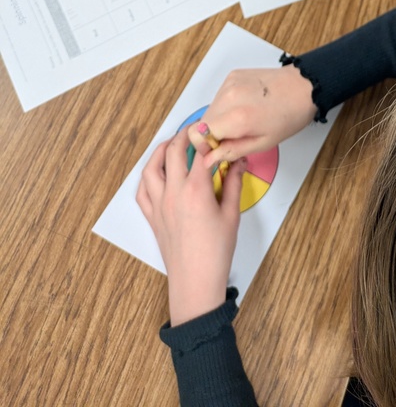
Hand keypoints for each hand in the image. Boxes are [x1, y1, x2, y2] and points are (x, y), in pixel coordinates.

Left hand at [137, 130, 246, 325]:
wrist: (195, 281)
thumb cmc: (216, 252)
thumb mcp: (231, 214)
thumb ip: (233, 183)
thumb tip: (238, 162)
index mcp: (196, 191)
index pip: (201, 153)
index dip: (209, 140)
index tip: (216, 134)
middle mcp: (174, 194)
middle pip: (173, 153)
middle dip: (183, 136)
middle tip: (193, 130)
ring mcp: (159, 205)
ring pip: (151, 169)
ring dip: (160, 151)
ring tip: (170, 144)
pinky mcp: (152, 217)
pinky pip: (142, 191)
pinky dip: (147, 177)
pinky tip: (155, 173)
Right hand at [187, 65, 315, 168]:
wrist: (304, 87)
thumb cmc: (289, 116)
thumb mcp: (263, 143)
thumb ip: (231, 151)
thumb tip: (209, 160)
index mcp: (237, 118)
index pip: (197, 133)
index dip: (204, 146)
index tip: (218, 149)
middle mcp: (229, 97)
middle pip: (202, 122)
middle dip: (213, 133)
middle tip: (235, 136)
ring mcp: (230, 83)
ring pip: (210, 109)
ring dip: (220, 119)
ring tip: (243, 120)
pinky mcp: (233, 75)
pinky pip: (219, 96)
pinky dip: (227, 105)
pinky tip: (245, 106)